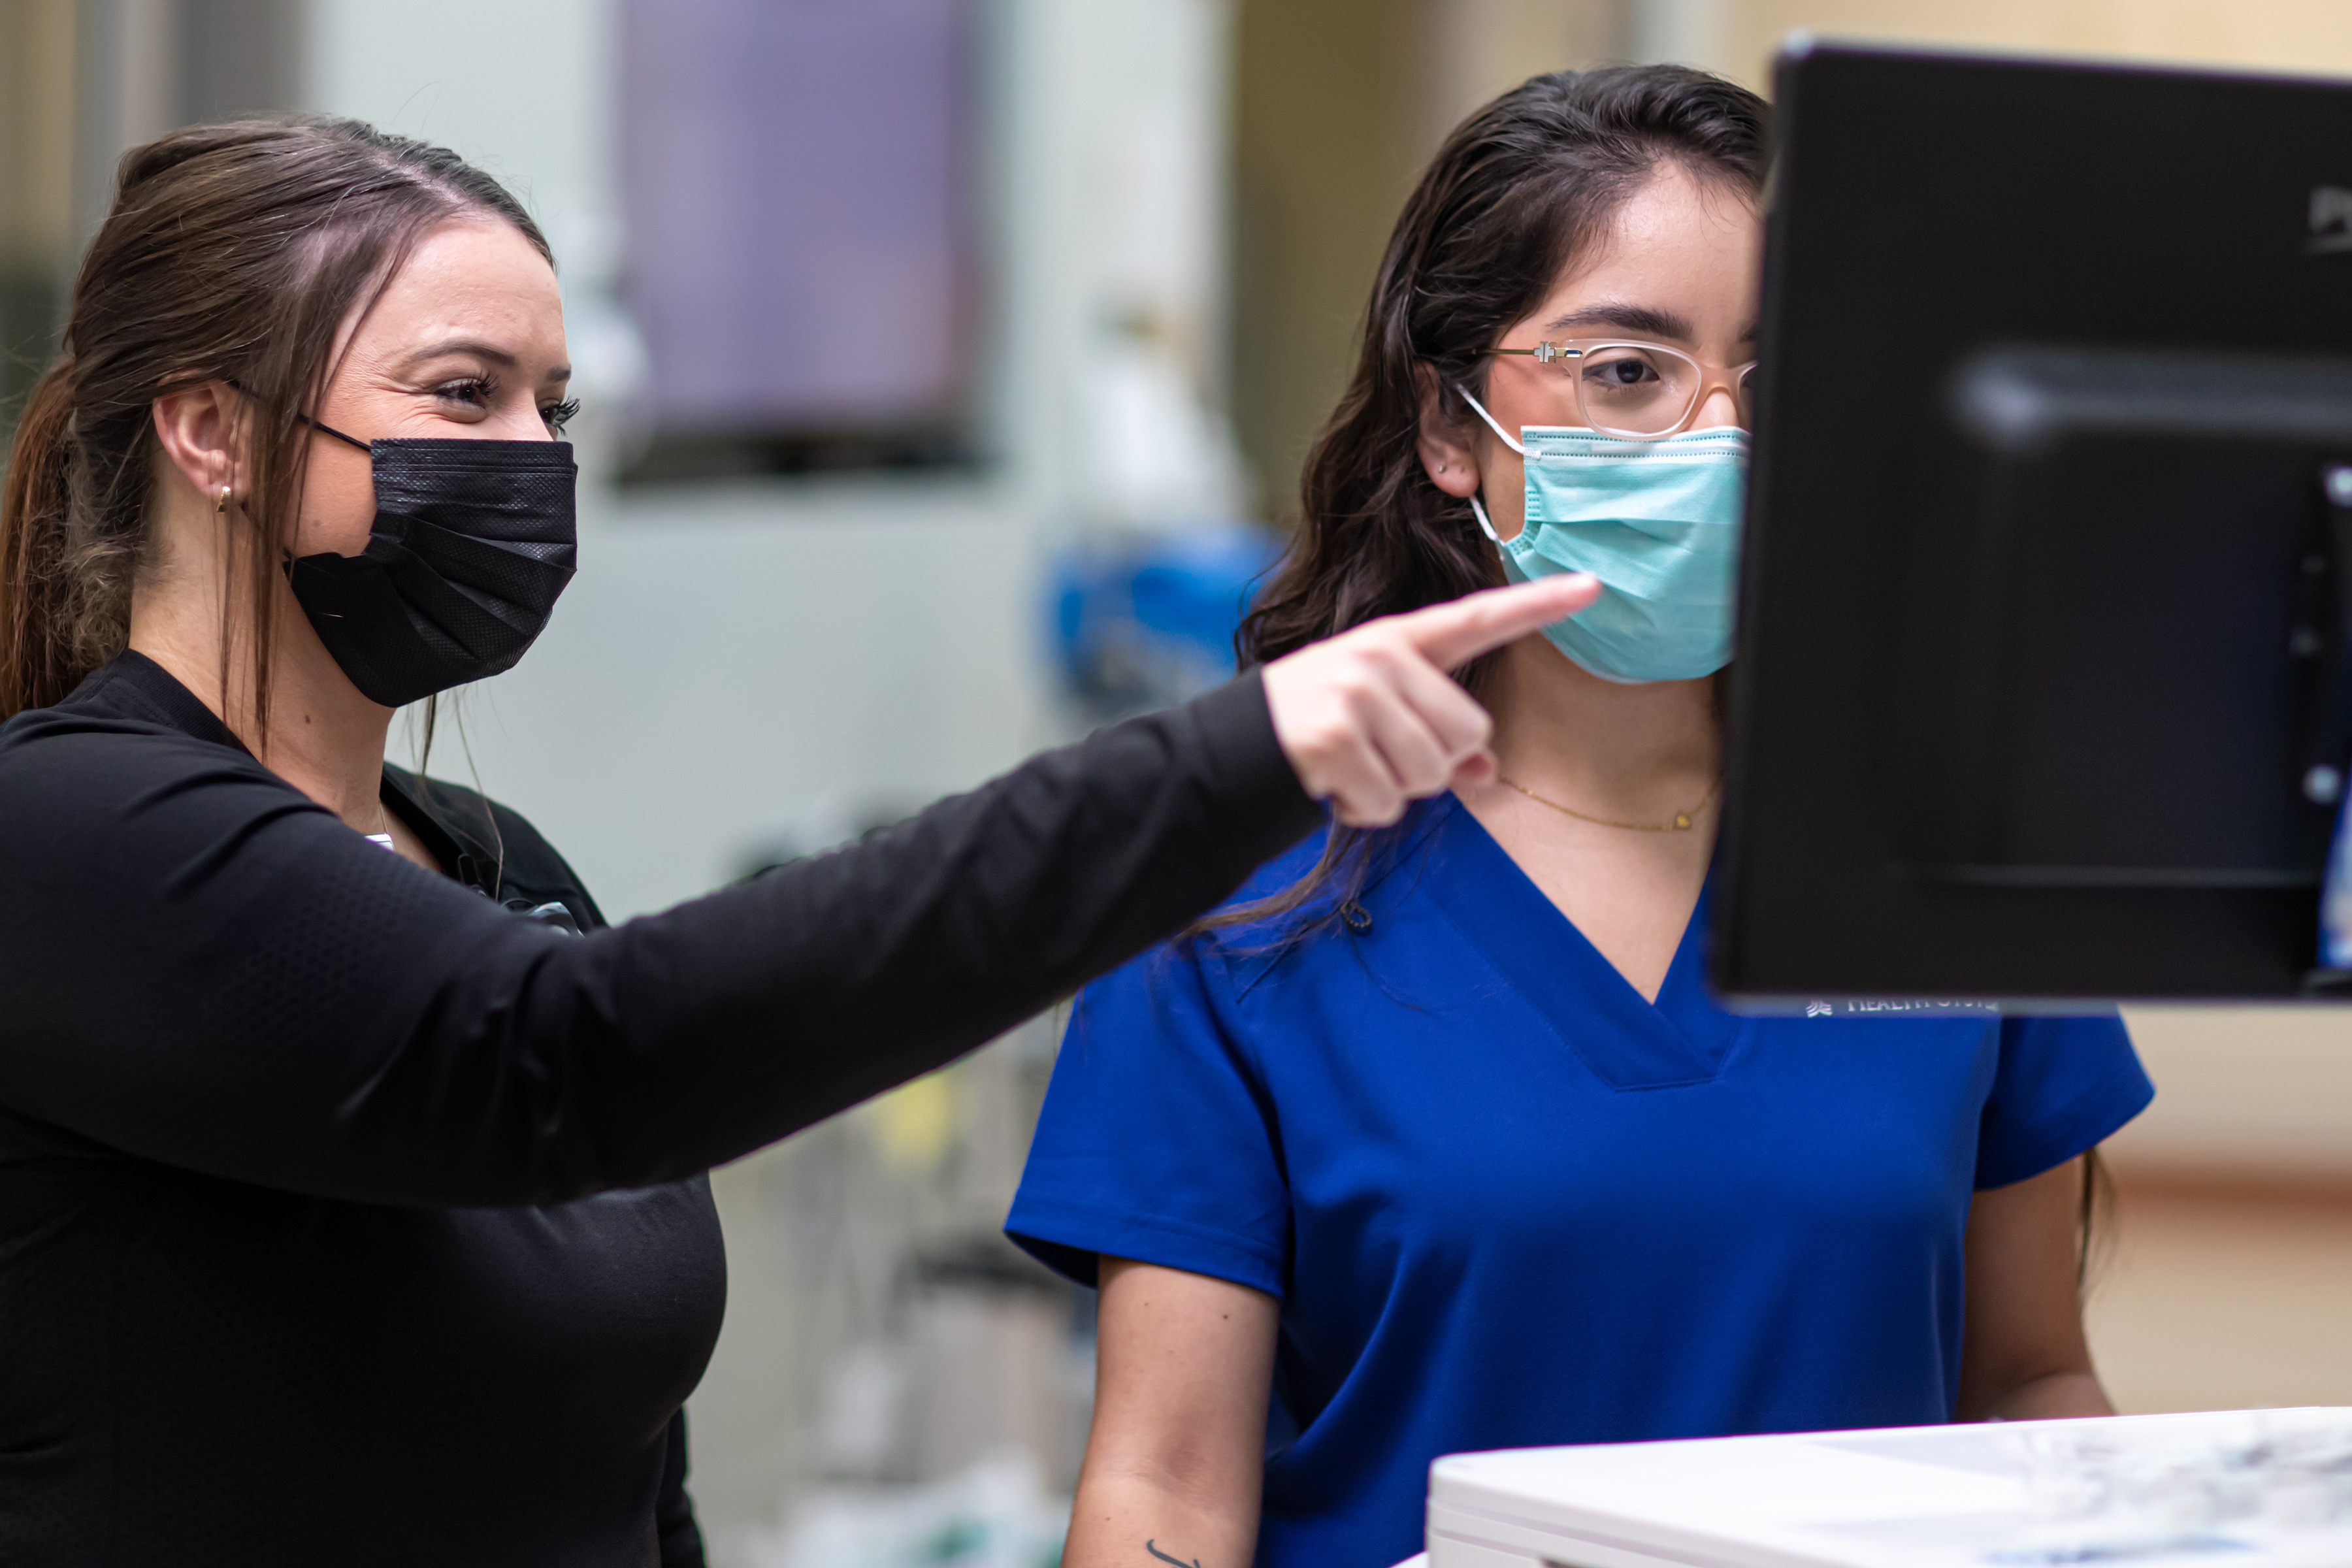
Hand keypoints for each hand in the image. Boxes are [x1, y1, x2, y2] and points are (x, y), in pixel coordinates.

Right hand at [1261, 575, 1599, 826]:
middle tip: (1377, 755)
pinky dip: (1365, 810)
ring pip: (1432, 774)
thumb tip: (1486, 774)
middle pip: (1466, 734)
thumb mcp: (1380, 717)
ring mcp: (1356, 693)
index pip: (1478, 620)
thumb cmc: (1319, 728)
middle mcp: (1380, 657)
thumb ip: (1438, 738)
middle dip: (1430, 764)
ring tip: (1352, 769)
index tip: (1592, 586)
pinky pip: (1390, 801)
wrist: (1234, 747)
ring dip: (1395, 790)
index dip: (1537, 605)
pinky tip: (1334, 788)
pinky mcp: (1335, 737)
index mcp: (1399, 642)